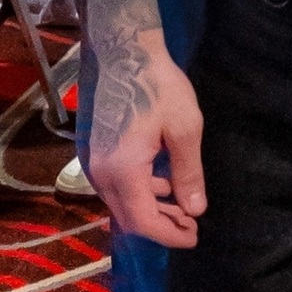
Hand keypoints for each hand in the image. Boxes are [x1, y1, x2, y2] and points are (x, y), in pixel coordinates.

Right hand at [87, 32, 206, 247]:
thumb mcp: (185, 129)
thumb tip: (195, 210)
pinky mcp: (98, 153)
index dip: (169, 235)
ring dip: (152, 210)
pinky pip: (118, 186)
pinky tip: (164, 183)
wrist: (125, 54)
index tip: (194, 237)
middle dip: (162, 226)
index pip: (142, 221)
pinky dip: (141, 193)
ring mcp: (95, 163)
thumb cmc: (159, 87)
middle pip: (129, 217)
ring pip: (122, 203)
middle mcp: (101, 174)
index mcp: (123, 171)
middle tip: (192, 224)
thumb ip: (188, 173)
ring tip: (184, 205)